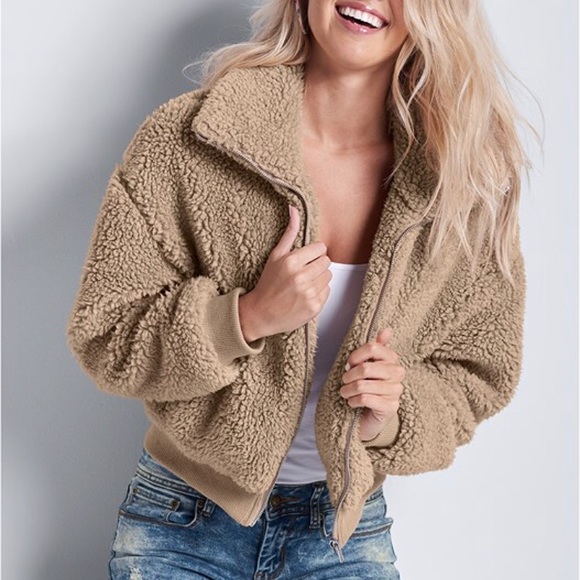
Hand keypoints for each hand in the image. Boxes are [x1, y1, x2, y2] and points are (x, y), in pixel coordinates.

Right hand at [238, 205, 331, 340]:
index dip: (313, 253)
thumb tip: (294, 208)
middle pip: (327, 262)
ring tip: (303, 284)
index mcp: (292, 262)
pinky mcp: (314, 307)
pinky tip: (305, 295)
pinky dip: (318, 292)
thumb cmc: (268, 283)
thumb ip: (289, 232)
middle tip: (303, 272)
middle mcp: (301, 277)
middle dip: (316, 265)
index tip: (304, 259)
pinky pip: (327, 291)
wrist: (261, 314)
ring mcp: (309, 293)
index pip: (321, 248)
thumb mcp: (275, 256)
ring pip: (328, 276)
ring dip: (319, 279)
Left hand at [339, 327, 404, 441]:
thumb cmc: (368, 387)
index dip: (356, 356)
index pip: (373, 348)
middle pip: (366, 368)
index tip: (349, 364)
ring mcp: (396, 391)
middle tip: (344, 381)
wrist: (370, 416)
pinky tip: (352, 403)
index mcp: (392, 359)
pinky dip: (353, 401)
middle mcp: (398, 373)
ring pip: (362, 385)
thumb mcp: (369, 365)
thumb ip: (376, 347)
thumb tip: (388, 330)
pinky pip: (365, 399)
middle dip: (349, 376)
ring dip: (348, 390)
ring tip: (345, 392)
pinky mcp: (391, 407)